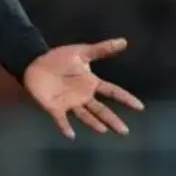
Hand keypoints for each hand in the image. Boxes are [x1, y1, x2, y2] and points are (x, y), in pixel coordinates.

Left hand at [23, 37, 144, 138]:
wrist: (35, 63)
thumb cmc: (59, 59)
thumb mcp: (81, 52)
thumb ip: (101, 49)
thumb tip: (124, 41)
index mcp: (90, 83)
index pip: (112, 92)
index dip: (125, 99)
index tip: (140, 107)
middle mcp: (83, 96)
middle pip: (101, 110)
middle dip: (112, 120)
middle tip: (125, 131)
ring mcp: (70, 103)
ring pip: (85, 116)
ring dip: (94, 123)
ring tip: (104, 130)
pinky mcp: (55, 108)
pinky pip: (61, 119)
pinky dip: (65, 127)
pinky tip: (71, 134)